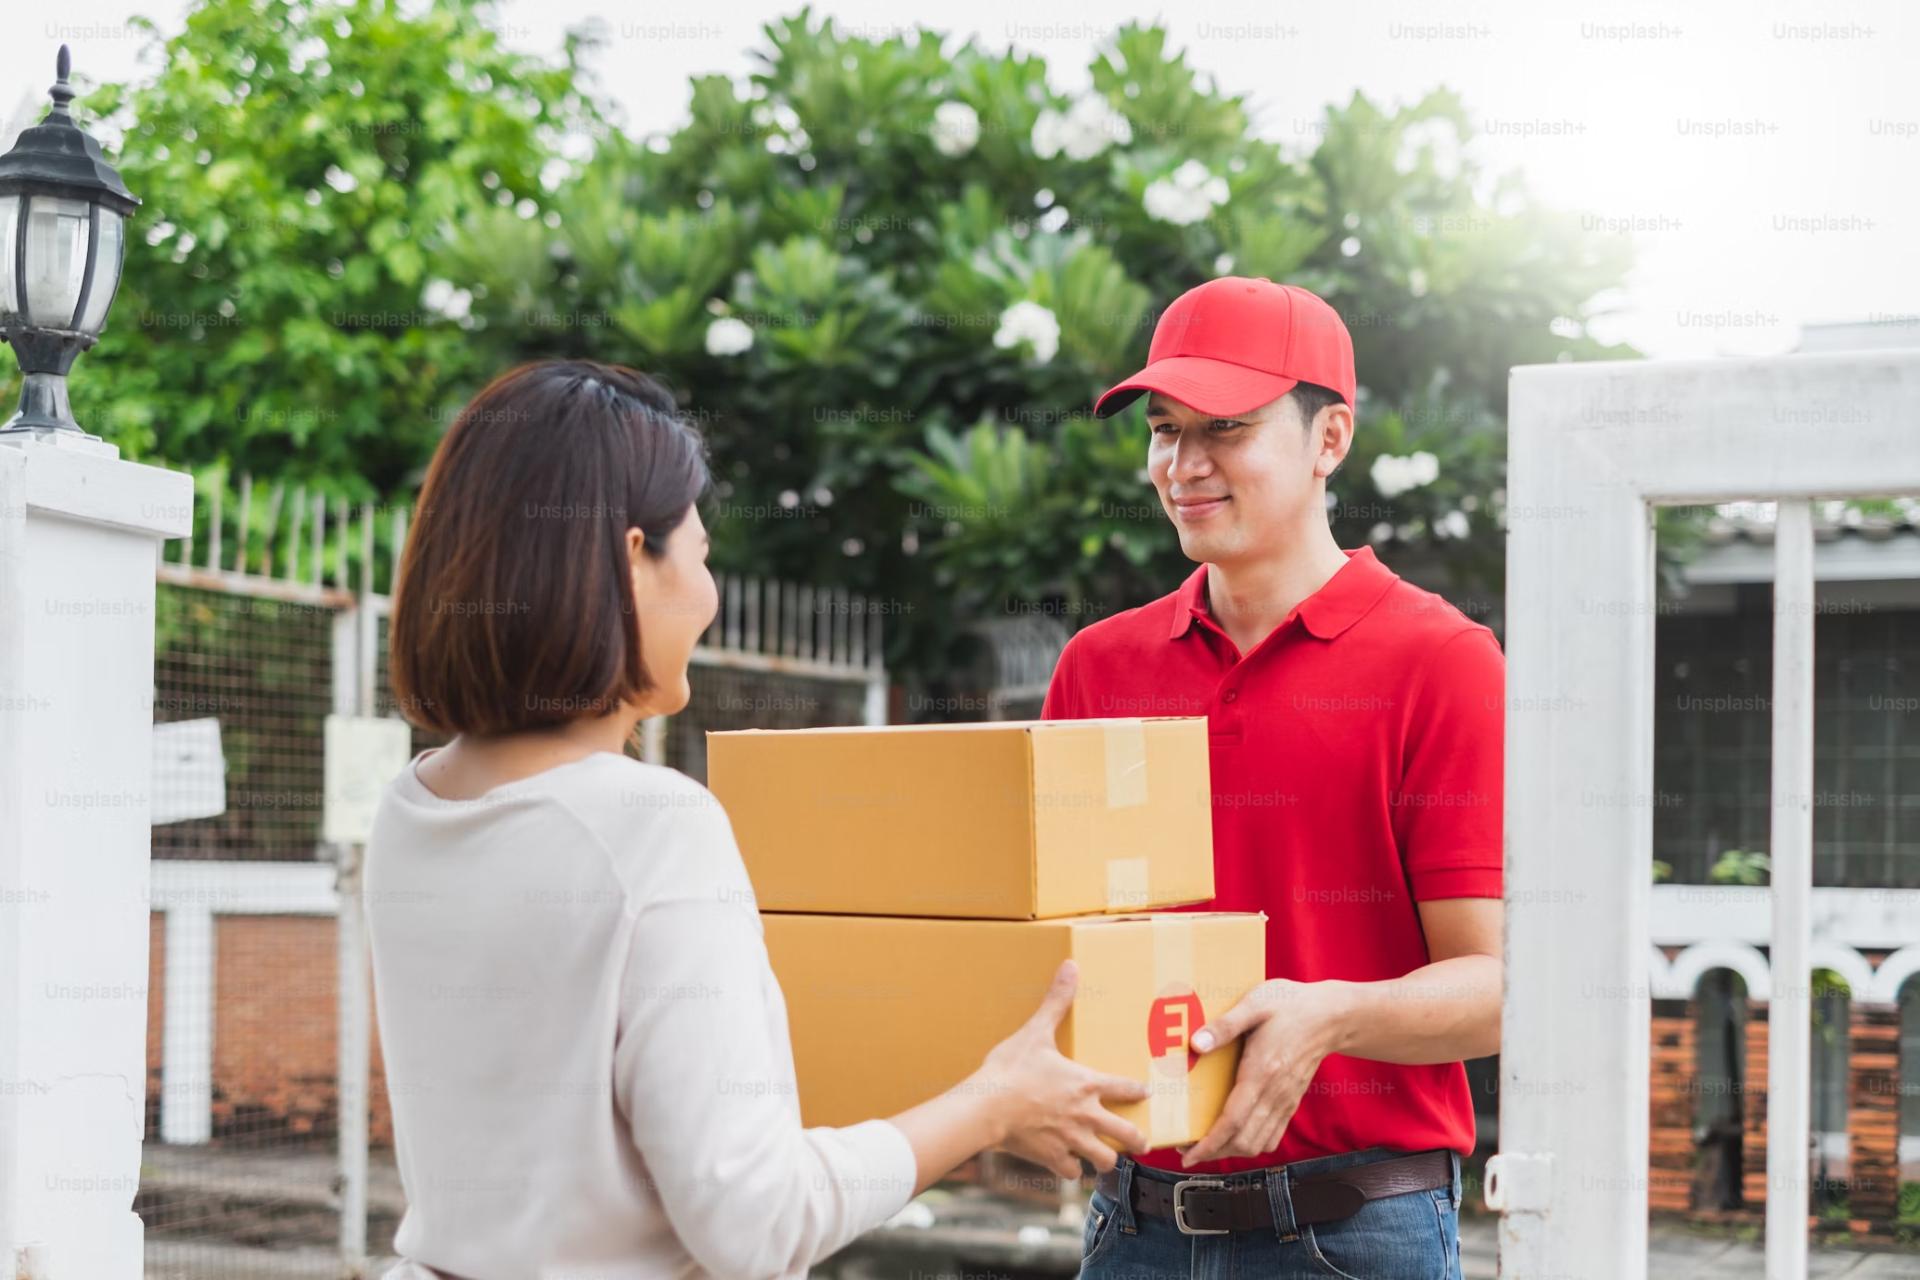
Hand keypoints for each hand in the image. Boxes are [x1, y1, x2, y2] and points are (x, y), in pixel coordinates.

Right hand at [969, 959, 1149, 1178]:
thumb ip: (1056, 1002)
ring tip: (1106, 1158)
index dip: (1138, 1090)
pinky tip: (1069, 1165)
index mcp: (1087, 1084)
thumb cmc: (1011, 1069)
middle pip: (1127, 1134)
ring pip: (1104, 1160)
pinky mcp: (1052, 1158)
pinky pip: (1072, 1172)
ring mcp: (1071, 1140)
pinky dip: (1072, 1170)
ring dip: (1106, 1159)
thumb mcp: (1035, 1031)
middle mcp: (1087, 1116)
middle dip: (1137, 1138)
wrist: (986, 1108)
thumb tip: (1071, 966)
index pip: (1126, 1088)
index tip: (1146, 1092)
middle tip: (1142, 1140)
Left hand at [1176, 978, 1348, 1166]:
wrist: (1331, 1016)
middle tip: (1188, 1148)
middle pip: (1243, 1141)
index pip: (1233, 1121)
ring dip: (1231, 1151)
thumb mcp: (1254, 1005)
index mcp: (1262, 1072)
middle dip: (1214, 1151)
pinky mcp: (1291, 1102)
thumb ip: (1225, 1025)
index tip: (1189, 1154)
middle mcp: (1275, 1094)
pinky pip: (1272, 1136)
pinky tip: (1235, 1137)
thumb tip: (1196, 1044)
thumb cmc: (1290, 1006)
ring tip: (1207, 1146)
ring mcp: (1285, 1101)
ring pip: (1258, 1144)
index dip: (1209, 1142)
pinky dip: (1252, 1144)